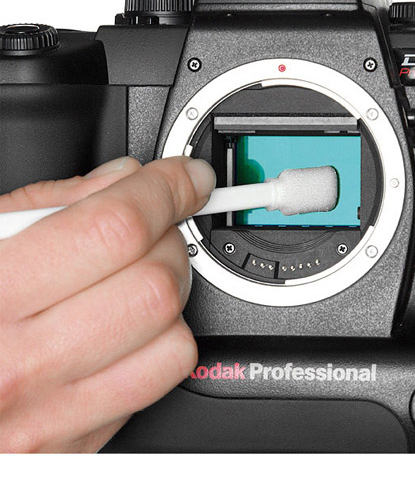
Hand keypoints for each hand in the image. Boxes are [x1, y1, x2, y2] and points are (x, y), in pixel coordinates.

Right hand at [0, 156, 215, 451]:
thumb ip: (45, 203)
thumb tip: (121, 180)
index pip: (116, 226)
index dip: (167, 189)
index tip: (187, 178)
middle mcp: (22, 364)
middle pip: (155, 281)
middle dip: (171, 239)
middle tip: (155, 227)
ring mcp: (51, 413)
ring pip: (171, 335)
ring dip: (172, 293)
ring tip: (139, 276)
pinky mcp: (73, 443)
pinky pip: (159, 381)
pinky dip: (163, 341)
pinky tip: (129, 327)